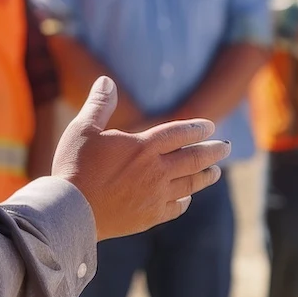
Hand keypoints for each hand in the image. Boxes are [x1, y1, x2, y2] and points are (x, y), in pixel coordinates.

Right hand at [54, 77, 229, 240]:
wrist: (71, 210)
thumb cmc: (75, 167)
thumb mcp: (83, 129)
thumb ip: (99, 104)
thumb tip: (106, 80)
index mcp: (143, 146)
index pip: (179, 133)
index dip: (197, 128)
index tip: (210, 126)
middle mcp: (156, 170)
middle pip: (194, 158)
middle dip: (213, 151)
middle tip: (226, 147)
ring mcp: (155, 195)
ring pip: (190, 183)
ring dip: (205, 176)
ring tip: (215, 172)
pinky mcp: (149, 216)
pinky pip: (176, 207)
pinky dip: (185, 201)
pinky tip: (186, 198)